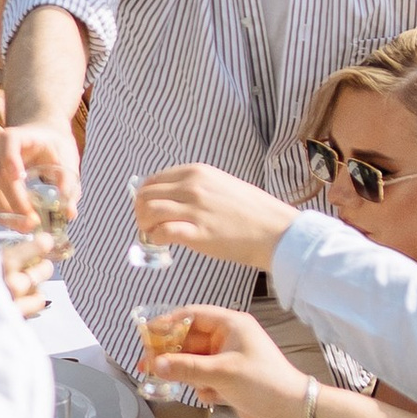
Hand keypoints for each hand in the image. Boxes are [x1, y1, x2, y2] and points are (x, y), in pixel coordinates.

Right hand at [0, 121, 80, 228]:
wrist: (44, 141)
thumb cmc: (55, 149)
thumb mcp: (66, 159)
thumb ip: (69, 182)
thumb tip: (69, 212)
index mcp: (15, 137)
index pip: (9, 143)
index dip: (11, 159)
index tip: (19, 177)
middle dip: (14, 200)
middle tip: (33, 220)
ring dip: (6, 212)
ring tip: (28, 227)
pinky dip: (2, 215)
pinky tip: (18, 225)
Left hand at [129, 163, 295, 267]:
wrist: (276, 231)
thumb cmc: (253, 212)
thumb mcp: (221, 185)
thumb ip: (195, 187)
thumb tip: (171, 198)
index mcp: (196, 172)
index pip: (152, 180)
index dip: (145, 198)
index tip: (149, 211)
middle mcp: (192, 187)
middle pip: (145, 196)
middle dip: (140, 213)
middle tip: (148, 226)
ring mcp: (194, 209)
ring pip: (148, 211)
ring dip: (144, 226)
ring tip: (154, 236)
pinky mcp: (198, 233)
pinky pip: (162, 232)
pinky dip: (155, 239)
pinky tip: (163, 244)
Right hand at [130, 304, 306, 417]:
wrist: (293, 414)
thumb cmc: (262, 382)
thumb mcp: (221, 373)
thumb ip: (185, 368)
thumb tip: (154, 364)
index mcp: (231, 325)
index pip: (191, 315)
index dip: (167, 324)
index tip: (146, 336)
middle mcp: (229, 339)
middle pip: (190, 340)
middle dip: (170, 354)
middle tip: (146, 365)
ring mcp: (229, 360)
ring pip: (195, 362)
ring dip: (184, 373)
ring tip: (165, 382)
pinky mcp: (230, 380)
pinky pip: (204, 378)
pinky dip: (201, 387)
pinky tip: (208, 397)